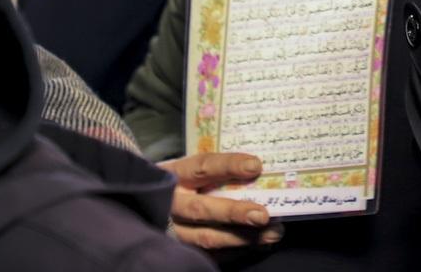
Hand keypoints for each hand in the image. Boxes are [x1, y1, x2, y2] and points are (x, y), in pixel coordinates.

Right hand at [161, 152, 283, 249]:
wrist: (147, 204)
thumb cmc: (184, 183)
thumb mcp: (192, 170)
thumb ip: (220, 170)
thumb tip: (260, 170)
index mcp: (175, 174)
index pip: (202, 167)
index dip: (228, 166)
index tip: (255, 166)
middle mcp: (171, 204)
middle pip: (201, 209)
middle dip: (234, 212)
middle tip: (263, 215)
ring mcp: (172, 229)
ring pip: (205, 237)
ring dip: (241, 237)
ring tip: (272, 233)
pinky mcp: (180, 248)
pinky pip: (209, 253)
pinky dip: (236, 250)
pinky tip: (258, 245)